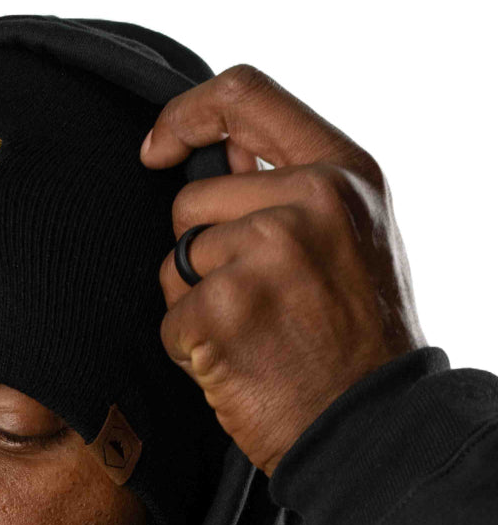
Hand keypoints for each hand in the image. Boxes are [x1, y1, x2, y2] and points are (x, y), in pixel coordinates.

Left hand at [140, 64, 427, 476]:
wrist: (369, 428)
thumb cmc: (357, 343)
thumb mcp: (352, 239)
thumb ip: (294, 189)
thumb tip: (218, 155)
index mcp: (343, 173)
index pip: (245, 97)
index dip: (185, 116)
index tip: (155, 148)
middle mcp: (307, 201)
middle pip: (191, 203)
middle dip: (202, 257)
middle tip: (255, 304)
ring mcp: (263, 253)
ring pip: (176, 264)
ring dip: (196, 306)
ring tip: (254, 336)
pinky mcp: (222, 309)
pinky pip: (170, 319)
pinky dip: (190, 351)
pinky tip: (239, 364)